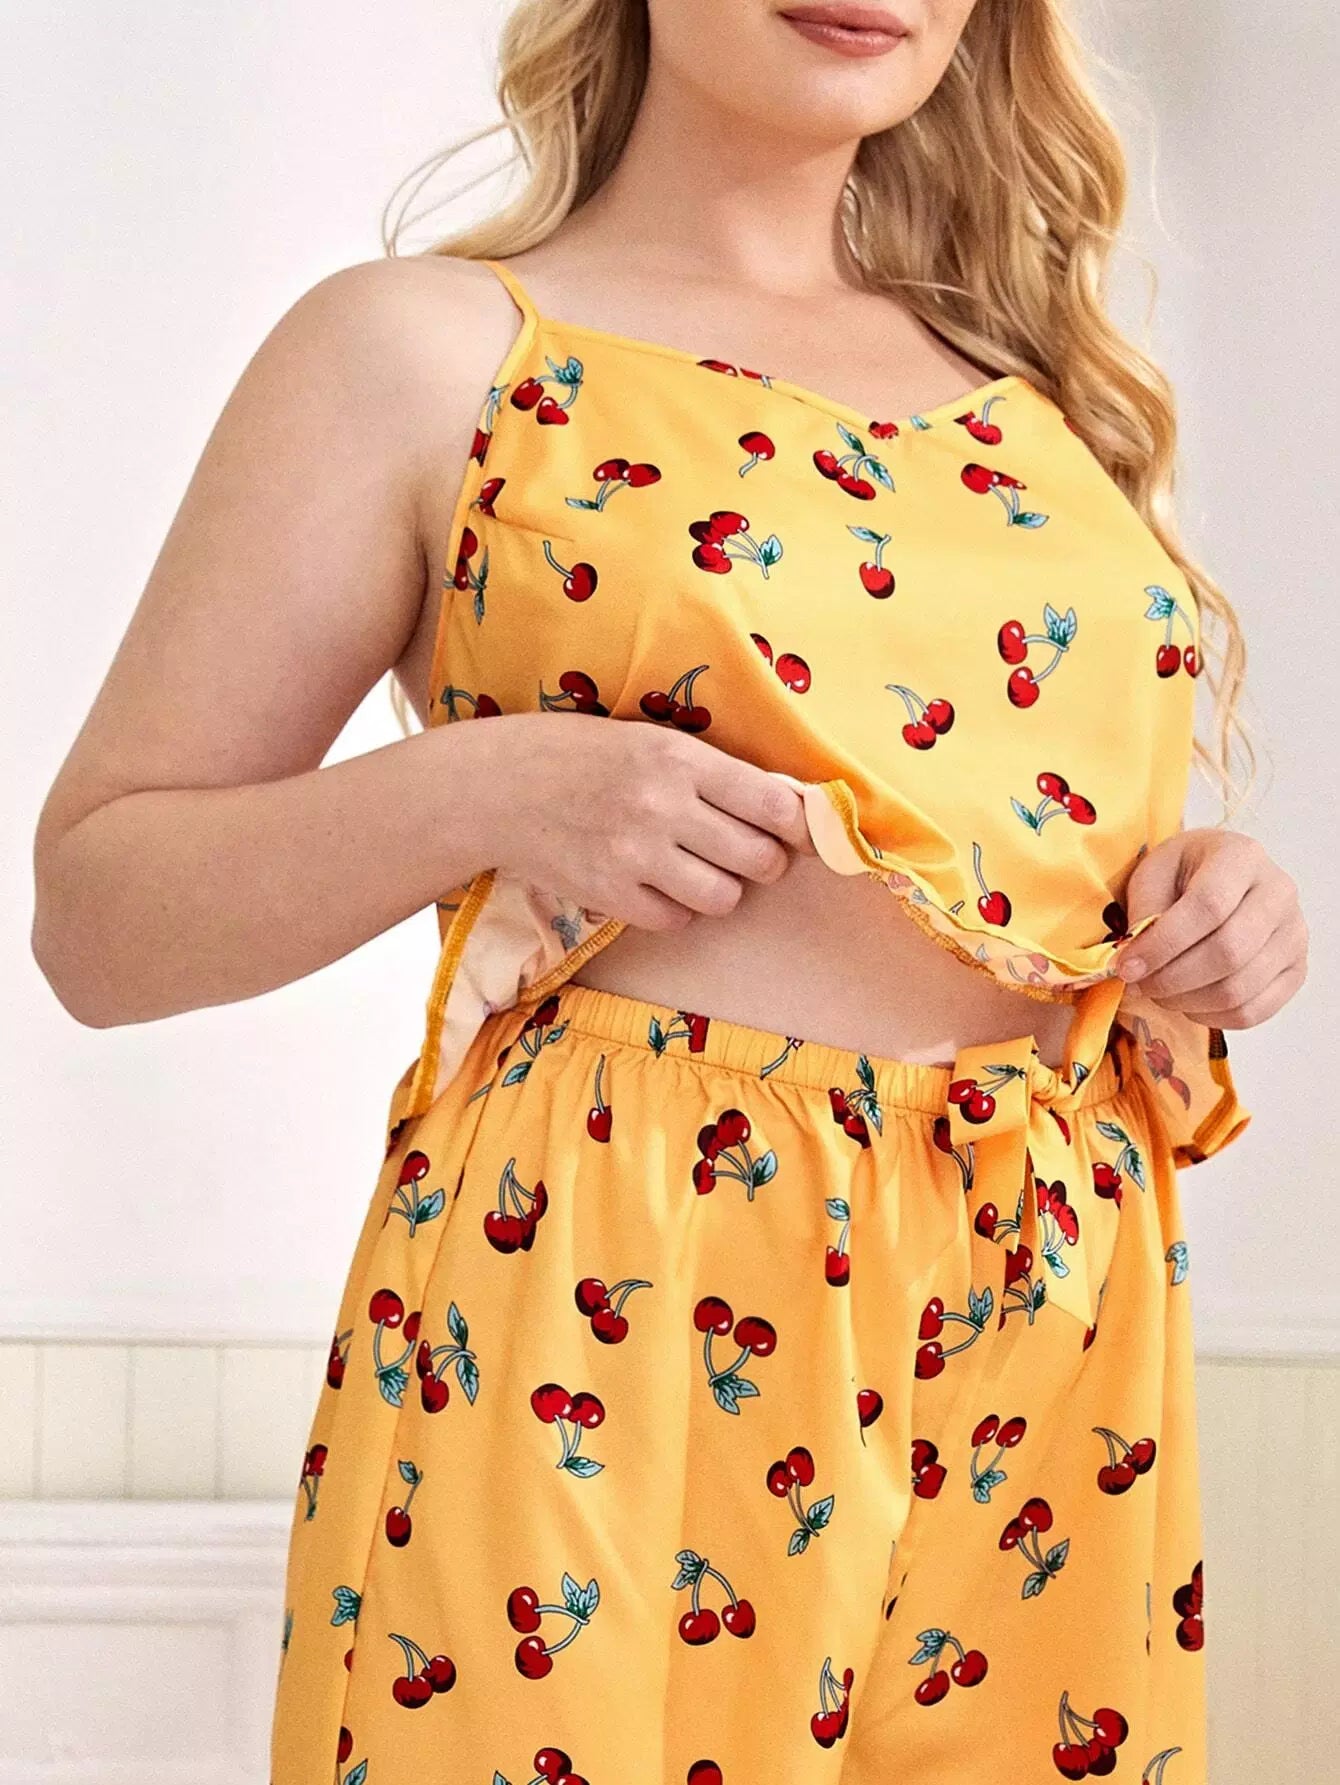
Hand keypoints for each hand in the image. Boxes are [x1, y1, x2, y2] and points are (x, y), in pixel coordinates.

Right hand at [472, 710, 815, 931]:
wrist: (500, 787)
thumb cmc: (583, 756)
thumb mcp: (650, 740)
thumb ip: (712, 772)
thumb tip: (784, 809)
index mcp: (680, 758)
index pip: (775, 805)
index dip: (797, 826)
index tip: (794, 831)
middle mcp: (663, 806)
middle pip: (759, 858)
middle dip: (765, 861)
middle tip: (748, 854)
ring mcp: (636, 854)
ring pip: (724, 897)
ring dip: (722, 889)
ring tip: (700, 871)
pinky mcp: (610, 894)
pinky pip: (677, 920)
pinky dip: (677, 909)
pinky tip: (658, 885)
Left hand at [1115, 827, 1306, 1027]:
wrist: (1221, 878)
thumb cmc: (1182, 874)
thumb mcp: (1152, 874)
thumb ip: (1144, 912)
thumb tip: (1136, 961)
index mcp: (1242, 857)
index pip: (1208, 907)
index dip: (1163, 944)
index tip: (1127, 966)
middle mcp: (1279, 893)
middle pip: (1228, 952)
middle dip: (1172, 979)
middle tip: (1140, 984)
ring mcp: (1294, 934)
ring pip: (1239, 988)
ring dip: (1186, 1001)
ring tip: (1159, 992)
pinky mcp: (1296, 970)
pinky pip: (1253, 1011)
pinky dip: (1211, 1017)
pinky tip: (1187, 1002)